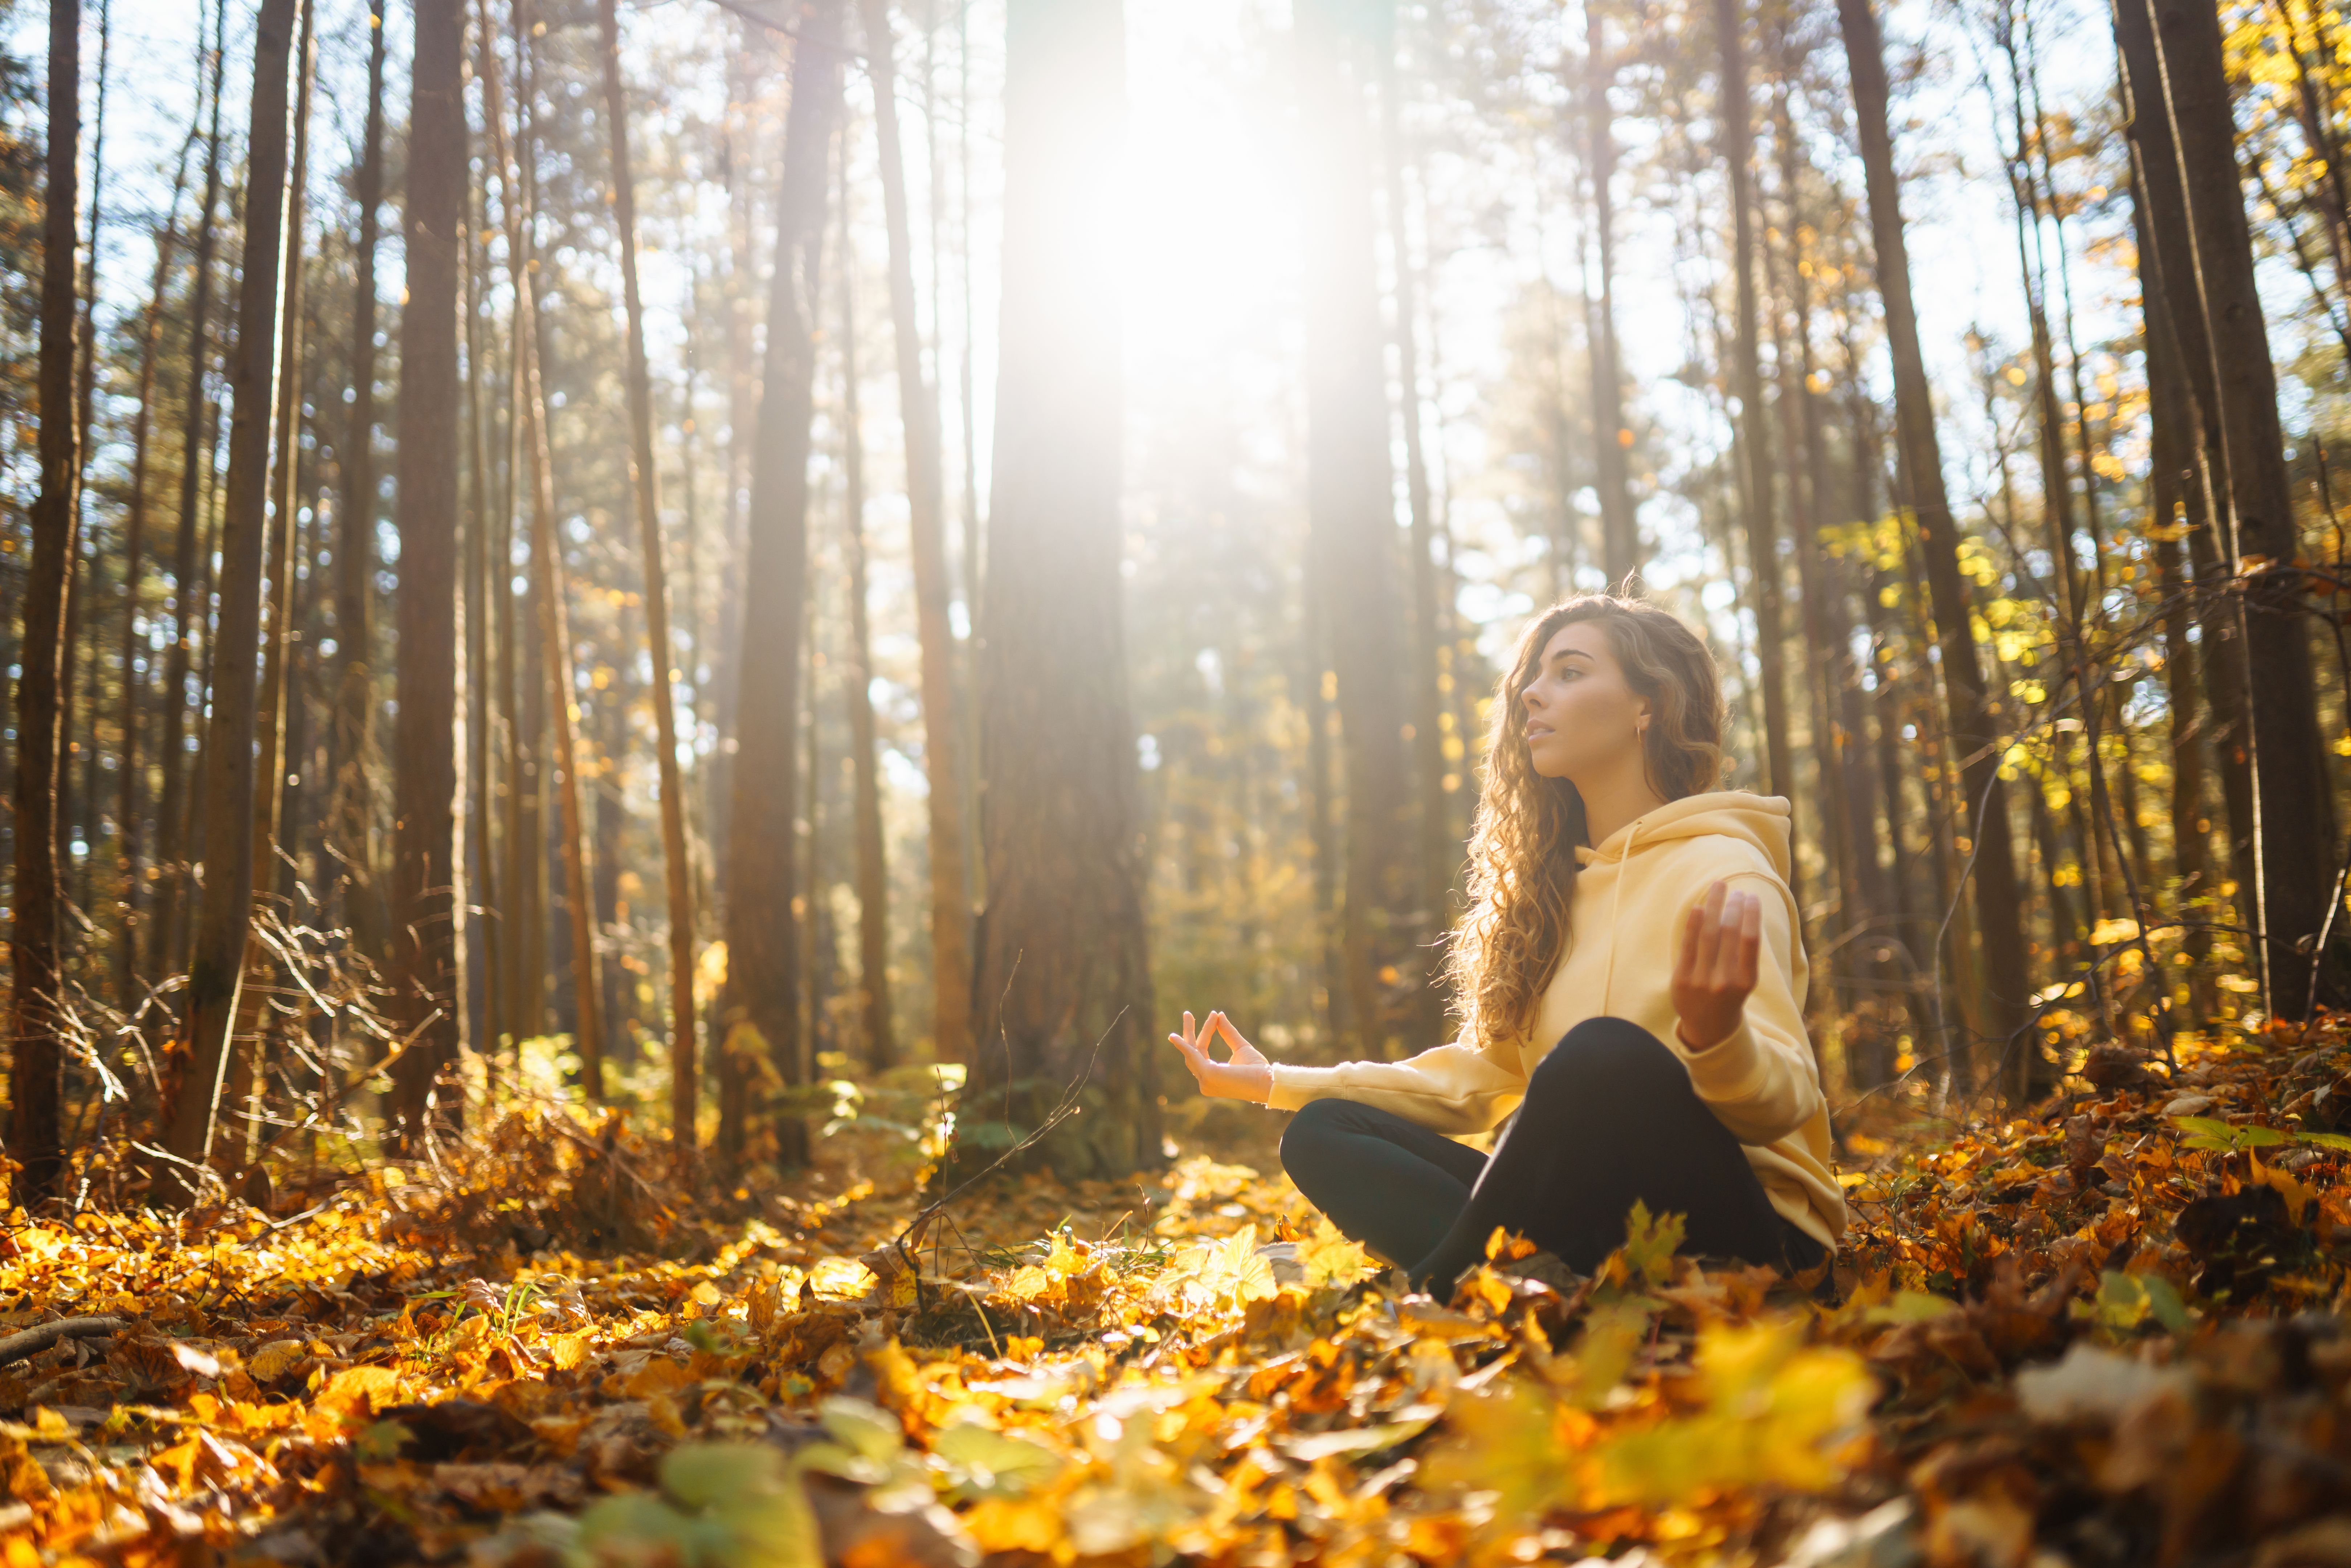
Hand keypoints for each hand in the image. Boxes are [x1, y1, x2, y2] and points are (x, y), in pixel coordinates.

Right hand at [1167, 1011, 1273, 1102]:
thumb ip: (1228, 1033)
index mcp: (1213, 1076)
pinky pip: (1193, 1056)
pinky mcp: (1209, 1075)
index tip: (1214, 1014)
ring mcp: (1206, 1081)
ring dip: (1191, 1032)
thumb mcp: (1241, 1047)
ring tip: (1187, 1015)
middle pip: (1192, 1054)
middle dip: (1189, 1033)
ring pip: (1193, 1052)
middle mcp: (1206, 1082)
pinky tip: (1176, 1037)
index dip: (1206, 1032)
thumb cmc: (1258, 1069)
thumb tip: (1219, 1015)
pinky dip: (1183, 1045)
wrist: (1268, 1081)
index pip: (1202, 1053)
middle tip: (1187, 1014)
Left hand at [1671, 880, 1761, 1050]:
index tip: (1751, 896)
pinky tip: (1698, 907)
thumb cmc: (1729, 994)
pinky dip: (1693, 925)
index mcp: (1747, 980)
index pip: (1750, 940)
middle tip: (1735, 890)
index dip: (1751, 914)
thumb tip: (1741, 910)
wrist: (1709, 1028)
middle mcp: (1725, 981)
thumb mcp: (1744, 978)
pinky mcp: (1682, 979)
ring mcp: (1702, 980)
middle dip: (1733, 907)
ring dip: (1714, 907)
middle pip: (1729, 933)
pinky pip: (1688, 945)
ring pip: (1708, 935)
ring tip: (1718, 887)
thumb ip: (1743, 951)